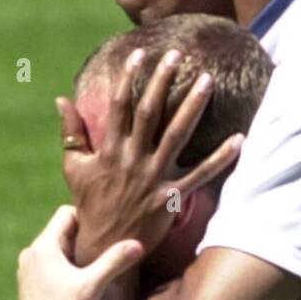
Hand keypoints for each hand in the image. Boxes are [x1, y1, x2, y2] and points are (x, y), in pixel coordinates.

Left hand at [12, 206, 142, 299]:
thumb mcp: (93, 286)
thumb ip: (114, 262)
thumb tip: (138, 244)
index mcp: (43, 247)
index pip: (65, 214)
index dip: (88, 218)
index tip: (106, 230)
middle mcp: (32, 254)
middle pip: (62, 231)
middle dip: (84, 237)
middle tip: (107, 247)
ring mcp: (29, 270)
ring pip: (57, 250)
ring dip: (76, 254)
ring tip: (96, 266)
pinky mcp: (31, 285)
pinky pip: (52, 265)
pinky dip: (67, 267)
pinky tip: (82, 282)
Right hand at [58, 48, 242, 265]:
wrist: (104, 245)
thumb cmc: (90, 203)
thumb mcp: (74, 167)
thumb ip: (71, 132)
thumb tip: (61, 99)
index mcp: (109, 150)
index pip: (119, 106)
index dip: (129, 78)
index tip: (140, 54)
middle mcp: (132, 159)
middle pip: (149, 112)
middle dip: (162, 81)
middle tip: (178, 54)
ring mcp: (153, 177)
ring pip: (176, 135)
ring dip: (193, 107)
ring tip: (208, 81)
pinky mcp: (171, 197)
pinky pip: (200, 174)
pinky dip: (220, 158)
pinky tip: (239, 139)